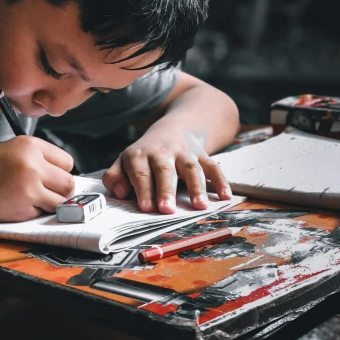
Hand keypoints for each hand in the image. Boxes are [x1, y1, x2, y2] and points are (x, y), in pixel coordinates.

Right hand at [0, 136, 74, 222]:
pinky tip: (14, 206)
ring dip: (49, 204)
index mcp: (30, 145)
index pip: (67, 161)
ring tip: (27, 199)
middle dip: (58, 190)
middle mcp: (34, 164)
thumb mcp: (9, 150)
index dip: (58, 172)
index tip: (50, 177)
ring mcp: (30, 187)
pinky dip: (33, 214)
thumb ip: (35, 159)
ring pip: (60, 201)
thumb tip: (59, 176)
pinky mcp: (23, 209)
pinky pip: (42, 214)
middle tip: (41, 192)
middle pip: (68, 182)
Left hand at [102, 133, 231, 213]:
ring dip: (196, 187)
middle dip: (166, 190)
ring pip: (191, 169)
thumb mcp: (124, 162)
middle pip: (164, 170)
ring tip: (200, 206)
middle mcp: (162, 152)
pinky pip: (212, 166)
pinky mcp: (202, 155)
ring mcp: (184, 153)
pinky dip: (220, 180)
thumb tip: (118, 192)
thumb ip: (115, 177)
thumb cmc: (144, 156)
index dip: (143, 189)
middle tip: (167, 210)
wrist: (172, 129)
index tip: (146, 207)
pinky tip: (224, 196)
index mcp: (139, 155)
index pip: (140, 173)